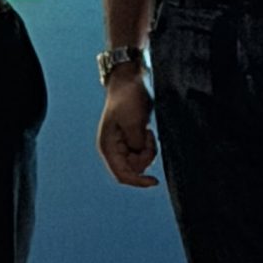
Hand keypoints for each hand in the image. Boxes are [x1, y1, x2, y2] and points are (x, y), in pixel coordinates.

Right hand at [97, 72, 158, 187]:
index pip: (121, 175)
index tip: (155, 181)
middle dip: (145, 156)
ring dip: (148, 150)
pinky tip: (147, 130)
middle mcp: (113, 149)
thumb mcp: (133, 122)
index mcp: (107, 147)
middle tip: (149, 137)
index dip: (138, 182)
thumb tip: (141, 159)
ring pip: (140, 162)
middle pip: (133, 169)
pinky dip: (149, 145)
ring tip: (147, 131)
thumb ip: (136, 145)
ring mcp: (122, 145)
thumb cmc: (127, 98)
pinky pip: (143, 153)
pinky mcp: (131, 139)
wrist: (130, 80)